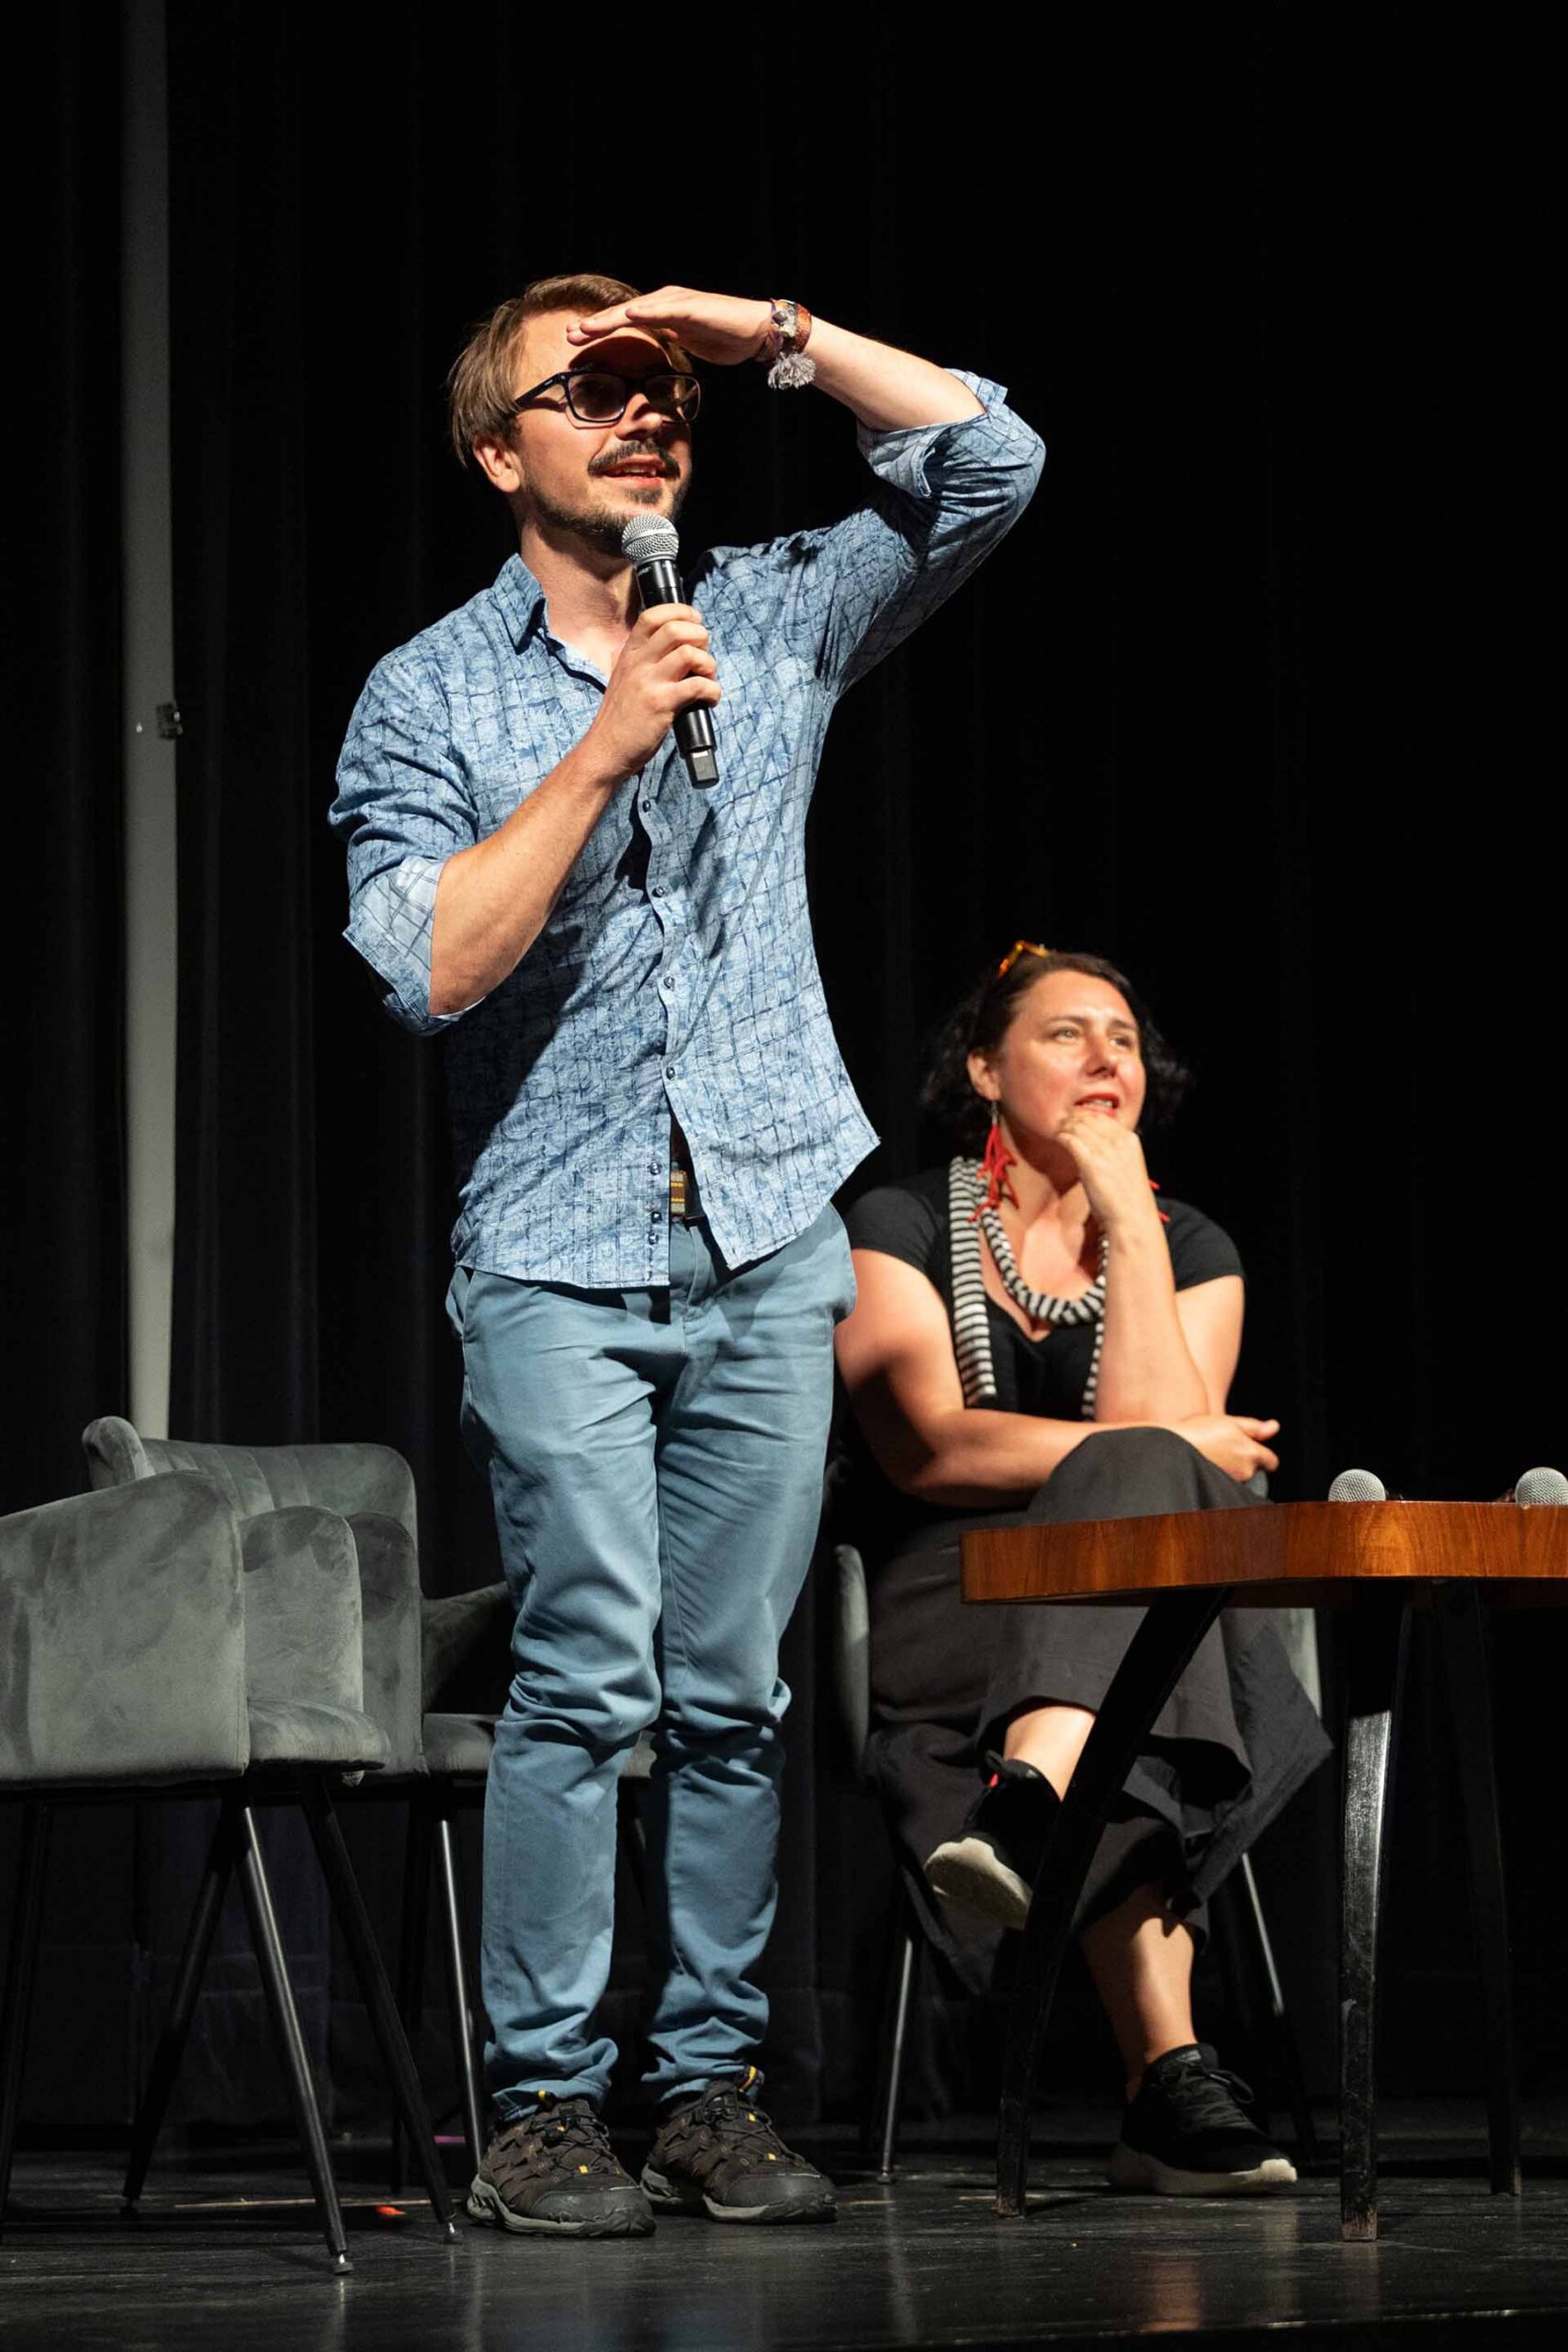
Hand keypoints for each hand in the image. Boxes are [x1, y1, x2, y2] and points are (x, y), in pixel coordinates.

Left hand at [568, 286, 773, 367]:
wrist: (756, 329)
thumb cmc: (723, 335)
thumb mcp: (686, 341)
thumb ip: (668, 340)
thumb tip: (652, 350)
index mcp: (662, 312)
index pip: (624, 322)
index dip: (600, 330)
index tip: (575, 340)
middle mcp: (666, 302)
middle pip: (624, 314)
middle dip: (596, 324)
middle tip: (570, 334)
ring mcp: (678, 303)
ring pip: (638, 310)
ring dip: (612, 318)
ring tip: (589, 326)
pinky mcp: (693, 308)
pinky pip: (666, 311)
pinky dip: (647, 313)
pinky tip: (629, 316)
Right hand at [586, 604, 721, 782]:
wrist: (605, 750)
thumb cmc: (621, 719)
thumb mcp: (624, 679)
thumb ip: (644, 661)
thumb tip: (678, 648)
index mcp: (629, 654)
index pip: (653, 615)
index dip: (681, 612)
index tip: (695, 623)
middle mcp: (637, 663)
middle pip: (676, 628)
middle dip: (701, 637)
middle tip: (703, 657)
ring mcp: (648, 682)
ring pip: (690, 653)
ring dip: (709, 664)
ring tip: (707, 679)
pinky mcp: (661, 704)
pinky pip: (697, 685)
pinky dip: (712, 691)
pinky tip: (709, 700)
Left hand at [1054, 1110, 1156, 1234]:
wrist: (1132, 1217)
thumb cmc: (1129, 1198)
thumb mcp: (1128, 1166)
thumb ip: (1115, 1151)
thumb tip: (1095, 1143)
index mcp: (1130, 1140)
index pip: (1104, 1118)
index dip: (1086, 1115)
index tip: (1076, 1118)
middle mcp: (1119, 1141)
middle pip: (1089, 1119)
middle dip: (1074, 1118)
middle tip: (1063, 1122)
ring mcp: (1105, 1150)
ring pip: (1078, 1127)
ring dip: (1066, 1126)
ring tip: (1059, 1129)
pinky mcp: (1091, 1162)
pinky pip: (1071, 1140)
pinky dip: (1062, 1137)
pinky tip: (1058, 1139)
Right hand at [1172, 1413, 1280, 1482]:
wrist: (1169, 1448)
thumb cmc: (1197, 1432)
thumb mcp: (1228, 1421)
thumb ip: (1255, 1427)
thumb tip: (1275, 1427)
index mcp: (1250, 1452)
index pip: (1272, 1462)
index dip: (1264, 1455)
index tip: (1250, 1449)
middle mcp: (1244, 1471)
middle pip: (1254, 1469)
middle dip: (1244, 1460)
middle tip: (1223, 1446)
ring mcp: (1232, 1482)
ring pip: (1240, 1476)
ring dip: (1232, 1468)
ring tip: (1212, 1455)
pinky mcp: (1219, 1489)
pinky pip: (1228, 1484)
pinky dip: (1221, 1476)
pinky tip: (1207, 1465)